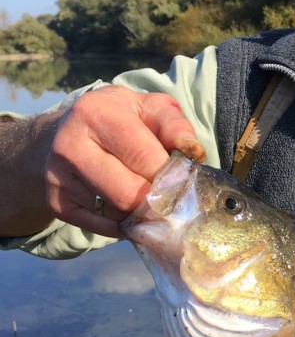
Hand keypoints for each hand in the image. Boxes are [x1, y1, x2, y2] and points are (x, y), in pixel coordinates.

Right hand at [45, 86, 204, 236]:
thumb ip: (175, 126)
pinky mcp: (57, 203)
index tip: (185, 181)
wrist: (70, 130)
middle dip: (158, 201)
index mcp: (96, 113)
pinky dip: (125, 224)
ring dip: (143, 214)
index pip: (143, 157)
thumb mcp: (150, 108)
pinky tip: (130, 207)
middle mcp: (70, 145)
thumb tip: (193, 153)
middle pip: (128, 194)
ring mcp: (59, 177)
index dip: (170, 175)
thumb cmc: (122, 118)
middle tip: (173, 198)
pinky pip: (104, 228)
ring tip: (151, 198)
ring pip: (117, 214)